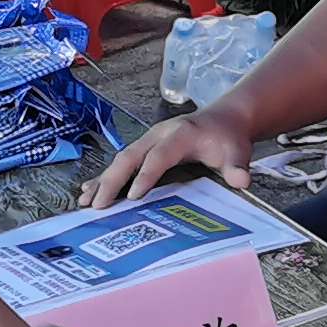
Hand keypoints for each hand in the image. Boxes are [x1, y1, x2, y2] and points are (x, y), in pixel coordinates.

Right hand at [93, 106, 253, 205]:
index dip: (145, 176)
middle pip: (130, 156)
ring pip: (121, 159)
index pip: (159, 156)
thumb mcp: (238, 151)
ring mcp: (149, 140)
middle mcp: (159, 135)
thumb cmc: (228, 138)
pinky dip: (105, 177)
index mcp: (180, 134)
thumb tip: (241, 181)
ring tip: (86, 202)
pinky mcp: (144, 148)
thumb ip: (237, 166)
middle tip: (99, 206)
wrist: (224, 120)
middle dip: (113, 181)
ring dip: (103, 180)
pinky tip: (89, 191)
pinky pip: (122, 163)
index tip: (132, 198)